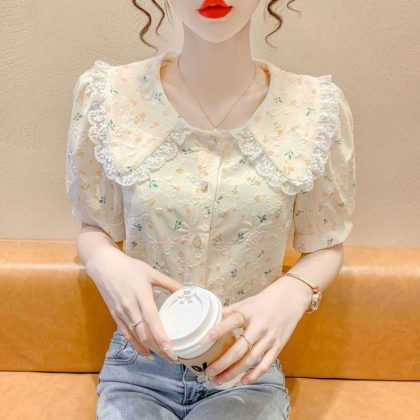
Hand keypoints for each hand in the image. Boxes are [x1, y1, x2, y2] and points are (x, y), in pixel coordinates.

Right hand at [86, 246, 184, 362]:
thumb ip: (169, 283)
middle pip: (145, 333)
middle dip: (159, 348)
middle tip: (173, 358)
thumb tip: (186, 290)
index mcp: (141, 295)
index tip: (172, 350)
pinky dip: (136, 345)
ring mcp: (121, 312)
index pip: (152, 320)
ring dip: (149, 349)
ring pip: (136, 336)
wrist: (104, 265)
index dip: (161, 337)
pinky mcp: (115, 315)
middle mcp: (130, 307)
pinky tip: (146, 352)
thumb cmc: (129, 267)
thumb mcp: (151, 272)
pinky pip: (126, 334)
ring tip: (163, 357)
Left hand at [203, 276, 312, 384]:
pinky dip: (252, 376)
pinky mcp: (278, 347)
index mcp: (249, 313)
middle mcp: (259, 327)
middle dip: (223, 363)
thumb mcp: (246, 302)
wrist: (291, 298)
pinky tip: (240, 381)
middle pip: (240, 349)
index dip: (219, 329)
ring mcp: (269, 339)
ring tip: (219, 380)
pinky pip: (264, 365)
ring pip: (250, 361)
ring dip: (233, 373)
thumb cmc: (265, 301)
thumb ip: (230, 312)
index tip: (206, 339)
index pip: (233, 321)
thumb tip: (212, 320)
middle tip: (209, 372)